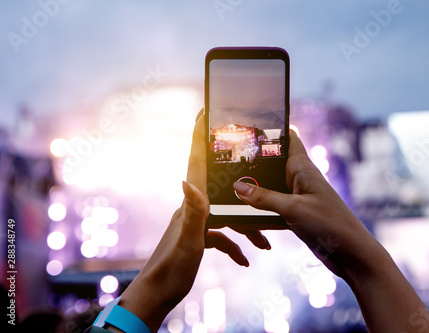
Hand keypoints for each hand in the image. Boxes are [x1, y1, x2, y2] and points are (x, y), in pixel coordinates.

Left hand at [117, 110, 269, 331]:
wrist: (157, 296)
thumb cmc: (169, 270)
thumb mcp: (187, 241)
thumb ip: (192, 212)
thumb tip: (188, 179)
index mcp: (189, 204)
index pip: (195, 163)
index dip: (199, 137)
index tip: (204, 112)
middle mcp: (193, 209)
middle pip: (221, 189)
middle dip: (240, 184)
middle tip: (256, 170)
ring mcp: (197, 224)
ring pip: (228, 216)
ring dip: (246, 228)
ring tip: (264, 243)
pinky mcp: (199, 240)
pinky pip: (223, 237)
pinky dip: (235, 246)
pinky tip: (246, 259)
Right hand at [233, 131, 428, 332]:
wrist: (352, 255)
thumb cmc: (329, 225)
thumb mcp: (293, 209)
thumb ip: (264, 197)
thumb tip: (237, 187)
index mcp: (303, 168)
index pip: (288, 139)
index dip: (271, 131)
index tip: (248, 127)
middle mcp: (300, 179)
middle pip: (273, 165)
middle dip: (254, 165)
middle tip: (227, 162)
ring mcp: (299, 198)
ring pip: (271, 188)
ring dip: (255, 191)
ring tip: (229, 187)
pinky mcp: (297, 215)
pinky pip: (274, 208)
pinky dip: (261, 210)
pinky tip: (245, 215)